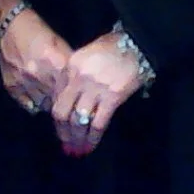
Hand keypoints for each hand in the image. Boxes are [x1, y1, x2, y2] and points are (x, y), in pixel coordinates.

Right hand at [0, 5, 71, 115]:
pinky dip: (35, 103)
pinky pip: (28, 105)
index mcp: (54, 61)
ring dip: (51, 102)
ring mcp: (23, 82)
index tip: (78, 93)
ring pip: (44, 104)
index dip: (75, 92)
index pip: (70, 87)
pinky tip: (39, 97)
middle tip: (68, 100)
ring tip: (54, 97)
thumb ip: (68, 61)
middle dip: (64, 99)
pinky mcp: (11, 86)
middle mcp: (38, 75)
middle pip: (58, 98)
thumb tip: (79, 78)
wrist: (7, 25)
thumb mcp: (58, 41)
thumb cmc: (37, 30)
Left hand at [49, 32, 143, 157]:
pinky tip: (91, 146)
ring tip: (77, 150)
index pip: (56, 96)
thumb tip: (71, 100)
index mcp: (70, 66)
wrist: (137, 43)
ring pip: (78, 120)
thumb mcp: (86, 55)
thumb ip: (75, 75)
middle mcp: (78, 78)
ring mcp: (94, 88)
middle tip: (65, 145)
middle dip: (62, 132)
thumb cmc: (113, 47)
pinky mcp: (112, 97)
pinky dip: (92, 138)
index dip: (57, 115)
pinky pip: (98, 123)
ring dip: (76, 139)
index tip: (60, 127)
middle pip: (62, 111)